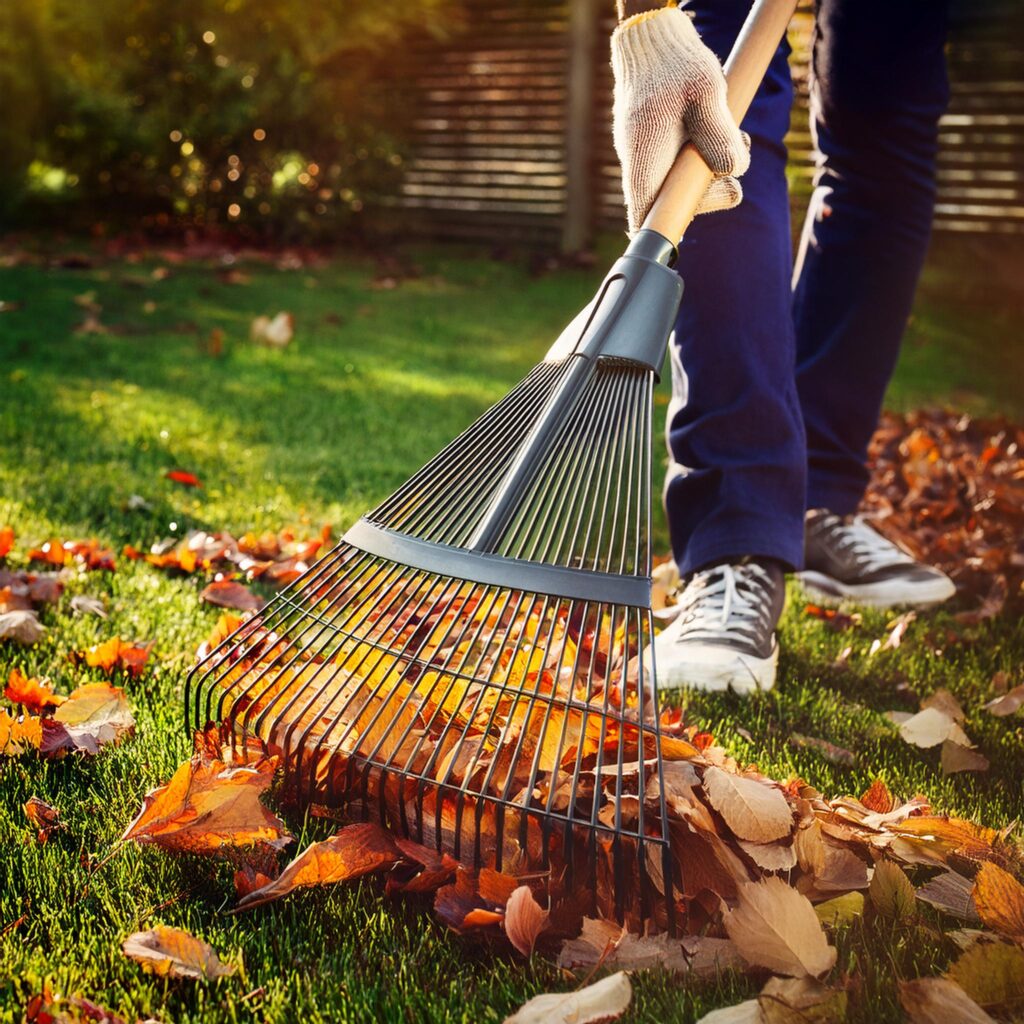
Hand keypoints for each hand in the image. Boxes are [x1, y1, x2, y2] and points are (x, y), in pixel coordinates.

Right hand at [611, 6, 749, 234]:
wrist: (653, 38)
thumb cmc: (676, 64)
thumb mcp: (705, 93)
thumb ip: (719, 134)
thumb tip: (733, 172)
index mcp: (644, 162)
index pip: (644, 220)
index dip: (666, 232)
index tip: (691, 223)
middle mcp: (641, 166)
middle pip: (673, 206)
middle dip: (710, 193)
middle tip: (737, 161)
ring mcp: (649, 158)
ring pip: (683, 185)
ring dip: (715, 171)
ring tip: (739, 138)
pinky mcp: (660, 148)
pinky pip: (683, 167)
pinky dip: (707, 157)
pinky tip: (722, 132)